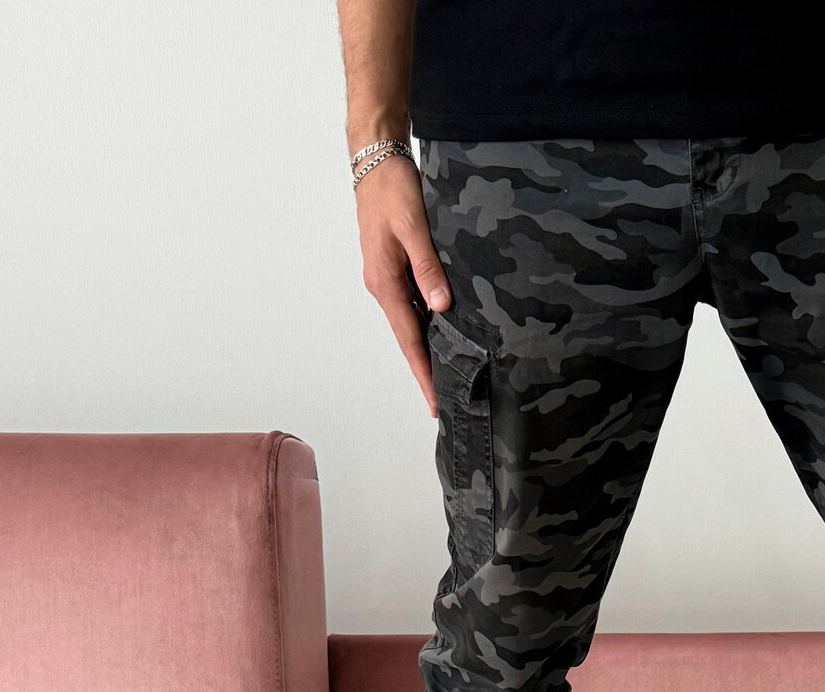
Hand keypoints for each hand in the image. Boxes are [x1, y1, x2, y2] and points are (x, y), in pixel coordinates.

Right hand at [356, 154, 450, 413]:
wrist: (375, 157)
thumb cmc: (392, 188)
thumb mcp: (413, 226)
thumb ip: (428, 266)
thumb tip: (441, 306)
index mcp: (384, 282)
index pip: (408, 340)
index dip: (423, 372)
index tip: (435, 401)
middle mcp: (383, 285)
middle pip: (409, 338)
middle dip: (426, 370)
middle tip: (447, 401)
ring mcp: (388, 277)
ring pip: (412, 322)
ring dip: (428, 348)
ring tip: (449, 376)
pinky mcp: (395, 266)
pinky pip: (413, 303)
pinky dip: (428, 323)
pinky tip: (445, 332)